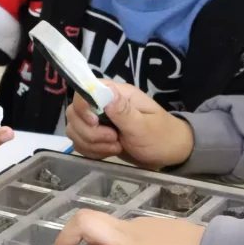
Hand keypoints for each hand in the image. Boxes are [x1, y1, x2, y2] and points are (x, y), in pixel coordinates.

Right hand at [65, 81, 193, 169]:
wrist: (168, 154)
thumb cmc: (161, 136)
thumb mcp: (144, 126)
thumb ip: (124, 112)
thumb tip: (105, 93)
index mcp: (118, 94)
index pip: (86, 90)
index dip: (83, 107)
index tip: (95, 124)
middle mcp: (105, 104)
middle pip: (75, 113)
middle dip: (90, 132)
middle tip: (114, 140)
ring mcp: (99, 120)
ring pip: (75, 129)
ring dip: (91, 144)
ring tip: (115, 148)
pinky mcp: (97, 136)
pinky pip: (80, 142)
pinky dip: (90, 150)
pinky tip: (108, 153)